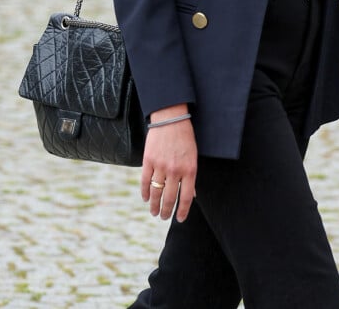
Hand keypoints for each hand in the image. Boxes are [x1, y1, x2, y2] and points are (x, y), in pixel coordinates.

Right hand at [141, 107, 197, 221]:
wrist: (171, 119)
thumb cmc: (185, 138)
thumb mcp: (193, 157)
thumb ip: (191, 176)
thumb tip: (191, 195)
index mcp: (189, 170)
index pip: (186, 198)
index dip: (182, 211)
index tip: (179, 219)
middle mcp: (175, 170)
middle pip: (170, 198)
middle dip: (166, 211)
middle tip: (163, 217)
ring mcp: (160, 166)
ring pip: (156, 193)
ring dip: (154, 205)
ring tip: (154, 212)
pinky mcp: (148, 160)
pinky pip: (145, 181)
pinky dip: (145, 192)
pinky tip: (145, 198)